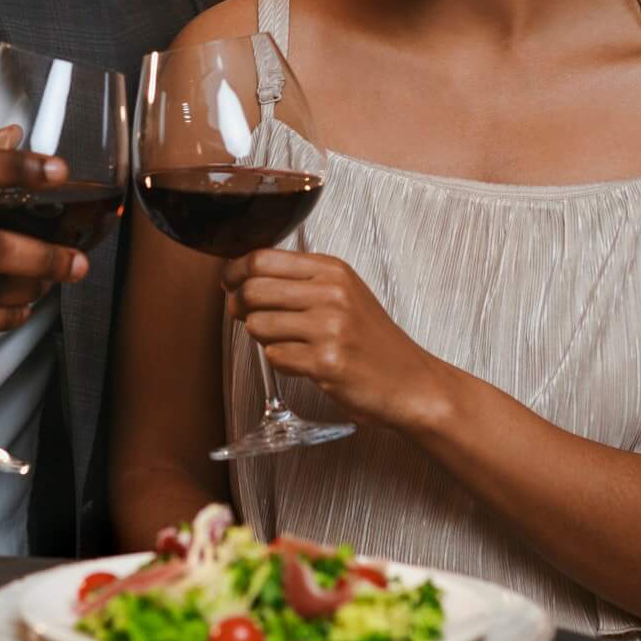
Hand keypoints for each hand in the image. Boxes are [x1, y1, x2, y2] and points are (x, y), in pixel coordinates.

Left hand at [221, 250, 440, 428]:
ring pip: (258, 324)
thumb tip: (241, 278)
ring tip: (286, 341)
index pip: (262, 258)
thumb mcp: (343, 293)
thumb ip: (299, 281)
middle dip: (238, 305)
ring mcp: (329, 328)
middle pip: (252, 288)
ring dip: (262, 337)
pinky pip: (275, 357)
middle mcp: (331, 293)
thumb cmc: (372, 340)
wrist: (411, 382)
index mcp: (332, 270)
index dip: (234, 272)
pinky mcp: (326, 362)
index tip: (229, 283)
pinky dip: (281, 361)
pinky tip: (303, 362)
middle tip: (243, 315)